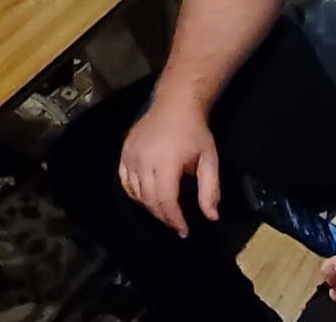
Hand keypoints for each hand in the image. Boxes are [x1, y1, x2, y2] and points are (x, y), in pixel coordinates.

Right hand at [116, 98, 218, 236]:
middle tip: (176, 224)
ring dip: (150, 207)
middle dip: (164, 216)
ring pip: (136, 193)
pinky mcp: (124, 152)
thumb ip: (210, 189)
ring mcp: (130, 155)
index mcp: (166, 162)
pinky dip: (134, 194)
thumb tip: (211, 217)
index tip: (184, 231)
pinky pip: (125, 180)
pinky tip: (146, 198)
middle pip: (149, 200)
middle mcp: (143, 160)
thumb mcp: (209, 159)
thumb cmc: (195, 131)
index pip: (166, 200)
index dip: (174, 220)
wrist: (175, 103)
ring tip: (165, 213)